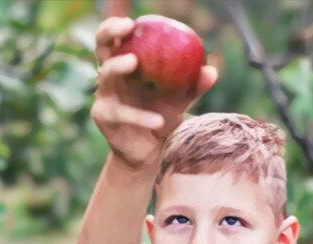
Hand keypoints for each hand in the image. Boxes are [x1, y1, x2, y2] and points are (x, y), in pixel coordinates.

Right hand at [92, 17, 218, 168]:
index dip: (117, 26)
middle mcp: (110, 77)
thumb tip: (212, 70)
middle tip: (126, 29)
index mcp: (125, 66)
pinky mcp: (104, 118)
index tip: (134, 22)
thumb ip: (193, 86)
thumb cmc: (161, 119)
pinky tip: (158, 121)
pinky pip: (122, 114)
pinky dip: (140, 116)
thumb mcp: (179, 101)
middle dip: (108, 33)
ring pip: (105, 76)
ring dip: (118, 66)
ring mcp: (104, 96)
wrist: (149, 152)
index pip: (116, 39)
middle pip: (100, 47)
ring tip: (134, 62)